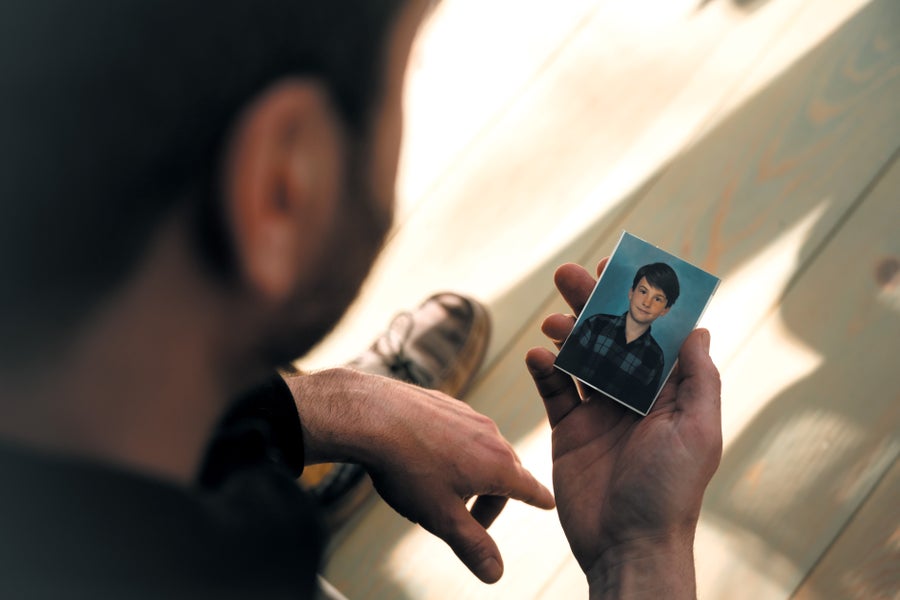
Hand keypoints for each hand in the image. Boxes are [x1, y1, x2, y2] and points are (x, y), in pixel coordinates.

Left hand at [286, 368, 554, 583]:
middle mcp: (490, 436)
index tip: (549, 502)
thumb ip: (472, 546)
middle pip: (505, 472)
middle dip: (492, 499)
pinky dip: (454, 450)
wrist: (373, 416)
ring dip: (471, 474)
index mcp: (497, 465)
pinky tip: (427, 459)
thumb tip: (496, 575)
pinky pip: (460, 432)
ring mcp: (468, 416)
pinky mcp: (445, 404)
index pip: (529, 488)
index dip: (539, 499)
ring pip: (482, 450)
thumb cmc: (408, 468)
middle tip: (467, 522)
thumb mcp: (442, 517)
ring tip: (442, 492)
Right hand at [525, 261, 721, 597]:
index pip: (652, 334)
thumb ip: (697, 377)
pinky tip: (538, 357)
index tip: (618, 267)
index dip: (636, 299)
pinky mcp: (569, 431)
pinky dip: (544, 370)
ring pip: (580, 358)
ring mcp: (599, 413)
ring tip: (552, 320)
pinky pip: (554, 392)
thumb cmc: (670, 492)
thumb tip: (697, 328)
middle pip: (610, 338)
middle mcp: (634, 397)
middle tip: (568, 273)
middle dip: (591, 304)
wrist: (628, 546)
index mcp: (668, 393)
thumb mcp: (697, 430)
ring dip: (566, 333)